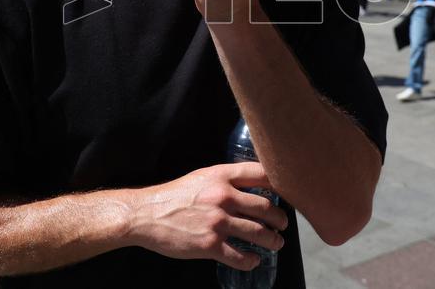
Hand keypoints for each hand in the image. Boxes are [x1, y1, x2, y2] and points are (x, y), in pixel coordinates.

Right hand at [127, 162, 287, 270]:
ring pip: (258, 233)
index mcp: (221, 176)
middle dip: (280, 219)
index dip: (280, 183)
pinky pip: (240, 256)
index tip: (287, 193)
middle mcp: (223, 197)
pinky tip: (254, 260)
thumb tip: (251, 188)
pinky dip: (251, 260)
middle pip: (266, 208)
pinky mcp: (210, 244)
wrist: (146, 215)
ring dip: (272, 241)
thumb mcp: (201, 178)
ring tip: (276, 243)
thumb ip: (225, 181)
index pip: (261, 174)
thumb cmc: (174, 196)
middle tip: (283, 224)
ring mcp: (217, 221)